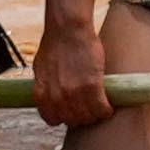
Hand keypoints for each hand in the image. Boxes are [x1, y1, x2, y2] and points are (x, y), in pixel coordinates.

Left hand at [34, 13, 116, 137]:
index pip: (52, 120)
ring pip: (88, 117)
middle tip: (89, 110)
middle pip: (72, 120)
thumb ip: (45, 86)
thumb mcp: (40, 69)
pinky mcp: (91, 86)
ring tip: (100, 108)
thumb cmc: (55, 44)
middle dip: (81, 117)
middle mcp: (56, 96)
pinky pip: (101, 108)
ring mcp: (74, 93)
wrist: (68, 28)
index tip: (71, 113)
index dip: (63, 118)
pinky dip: (106, 110)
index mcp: (42, 93)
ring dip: (95, 115)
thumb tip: (50, 96)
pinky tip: (109, 106)